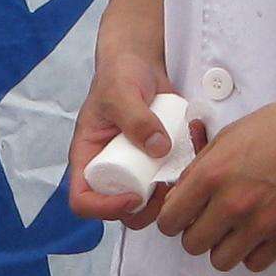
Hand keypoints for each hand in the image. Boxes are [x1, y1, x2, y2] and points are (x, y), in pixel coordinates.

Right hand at [63, 50, 187, 224]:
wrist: (140, 64)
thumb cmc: (120, 75)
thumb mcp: (122, 92)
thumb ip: (137, 119)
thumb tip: (159, 149)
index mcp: (88, 157)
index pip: (83, 200)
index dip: (105, 208)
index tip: (133, 197)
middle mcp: (109, 169)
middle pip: (118, 211)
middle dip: (144, 209)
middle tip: (165, 189)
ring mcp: (133, 168)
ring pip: (146, 204)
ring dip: (165, 200)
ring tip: (180, 177)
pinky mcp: (155, 162)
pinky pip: (165, 184)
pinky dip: (181, 179)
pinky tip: (192, 158)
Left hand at [153, 82, 275, 271]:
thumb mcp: (228, 136)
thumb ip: (200, 168)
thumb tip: (180, 196)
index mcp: (212, 175)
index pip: (169, 221)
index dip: (173, 219)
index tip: (184, 215)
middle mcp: (233, 203)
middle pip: (192, 245)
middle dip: (197, 234)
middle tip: (212, 220)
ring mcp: (261, 223)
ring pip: (220, 261)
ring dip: (223, 247)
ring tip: (236, 228)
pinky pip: (254, 264)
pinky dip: (252, 253)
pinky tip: (258, 233)